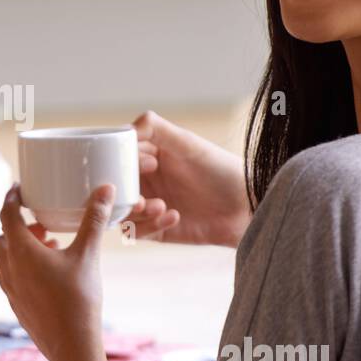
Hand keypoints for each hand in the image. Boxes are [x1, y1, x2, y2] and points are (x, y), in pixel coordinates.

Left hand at [0, 182, 112, 360]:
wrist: (72, 345)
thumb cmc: (78, 299)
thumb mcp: (88, 254)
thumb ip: (94, 220)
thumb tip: (105, 189)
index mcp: (20, 250)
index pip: (6, 214)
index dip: (11, 197)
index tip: (19, 189)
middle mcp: (8, 268)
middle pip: (1, 237)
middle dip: (19, 228)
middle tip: (44, 228)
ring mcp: (10, 289)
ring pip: (3, 260)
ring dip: (20, 249)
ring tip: (50, 250)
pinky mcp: (16, 306)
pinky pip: (10, 279)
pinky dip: (22, 269)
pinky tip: (48, 276)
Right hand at [128, 110, 250, 247]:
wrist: (246, 206)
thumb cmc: (220, 169)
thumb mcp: (187, 143)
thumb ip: (155, 128)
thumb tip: (125, 129)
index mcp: (147, 156)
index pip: (118, 159)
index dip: (124, 163)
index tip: (150, 165)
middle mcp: (145, 181)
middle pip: (114, 188)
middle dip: (123, 194)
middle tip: (140, 198)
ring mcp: (149, 206)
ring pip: (120, 212)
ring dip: (136, 212)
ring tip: (160, 206)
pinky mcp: (156, 230)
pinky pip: (137, 232)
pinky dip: (150, 226)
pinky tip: (173, 216)